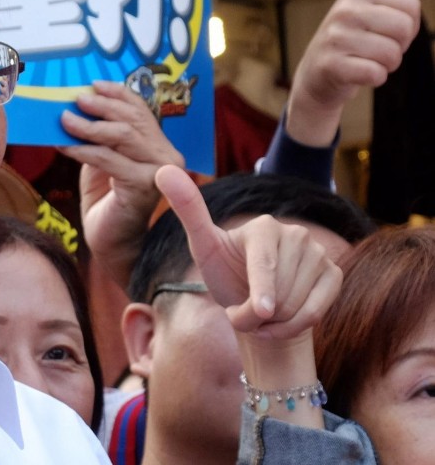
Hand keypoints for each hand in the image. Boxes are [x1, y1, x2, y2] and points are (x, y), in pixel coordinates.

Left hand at [59, 81, 184, 286]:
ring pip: (121, 136)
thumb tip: (73, 107)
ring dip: (88, 125)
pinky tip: (63, 144)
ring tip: (64, 119)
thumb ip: (97, 136)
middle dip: (102, 106)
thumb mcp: (102, 160)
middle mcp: (167, 156)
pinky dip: (82, 149)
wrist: (113, 243)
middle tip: (76, 99)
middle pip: (132, 119)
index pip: (141, 110)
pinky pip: (107, 160)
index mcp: (160, 145)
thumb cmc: (106, 201)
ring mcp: (159, 172)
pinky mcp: (143, 187)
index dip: (118, 94)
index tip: (94, 84)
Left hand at [154, 165, 341, 339]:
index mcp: (264, 226)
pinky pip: (318, 310)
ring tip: (261, 312)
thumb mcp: (203, 246)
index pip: (264, 264)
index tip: (261, 311)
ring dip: (273, 322)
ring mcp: (318, 253)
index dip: (261, 292)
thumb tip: (163, 169)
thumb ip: (187, 210)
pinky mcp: (332, 273)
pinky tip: (280, 322)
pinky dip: (296, 326)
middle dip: (256, 314)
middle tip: (243, 307)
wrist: (253, 302)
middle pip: (280, 291)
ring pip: (298, 304)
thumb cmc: (224, 272)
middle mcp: (295, 233)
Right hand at [286, 0, 420, 146]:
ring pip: (391, 54)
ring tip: (364, 60)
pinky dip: (373, 79)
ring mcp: (334, 38)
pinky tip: (357, 74)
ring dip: (386, 64)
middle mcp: (343, 10)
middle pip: (404, 29)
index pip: (412, 8)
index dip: (406, 26)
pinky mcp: (331, 65)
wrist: (317, 76)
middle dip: (398, 46)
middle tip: (375, 47)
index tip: (384, 29)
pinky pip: (376, 73)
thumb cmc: (351, 36)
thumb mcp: (365, 0)